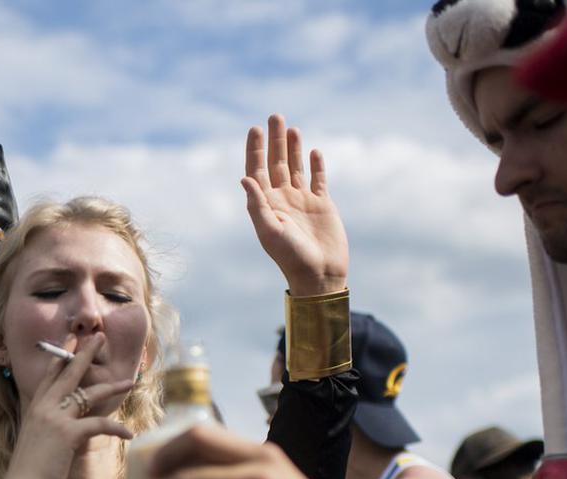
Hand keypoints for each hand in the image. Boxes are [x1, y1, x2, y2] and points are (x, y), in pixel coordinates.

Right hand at [0, 334, 133, 478]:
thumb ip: (46, 432)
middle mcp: (43, 408)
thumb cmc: (28, 473)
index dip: (60, 360)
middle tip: (99, 337)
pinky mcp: (68, 434)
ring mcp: (55, 418)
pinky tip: (129, 433)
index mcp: (34, 409)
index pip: (49, 378)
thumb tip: (59, 432)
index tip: (71, 346)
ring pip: (88, 393)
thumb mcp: (35, 444)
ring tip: (129, 381)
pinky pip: (99, 424)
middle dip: (85, 354)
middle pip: (67, 374)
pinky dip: (116, 429)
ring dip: (112, 387)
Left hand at [242, 114, 348, 296]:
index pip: (257, 170)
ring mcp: (302, 201)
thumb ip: (256, 205)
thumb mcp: (270, 231)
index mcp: (266, 204)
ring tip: (292, 128)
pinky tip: (314, 151)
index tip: (254, 129)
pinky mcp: (322, 204)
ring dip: (293, 148)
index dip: (255, 149)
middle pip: (275, 163)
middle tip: (274, 116)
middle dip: (274, 140)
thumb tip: (245, 178)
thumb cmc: (291, 257)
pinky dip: (316, 165)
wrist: (319, 274)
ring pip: (295, 167)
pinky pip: (318, 179)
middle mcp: (282, 199)